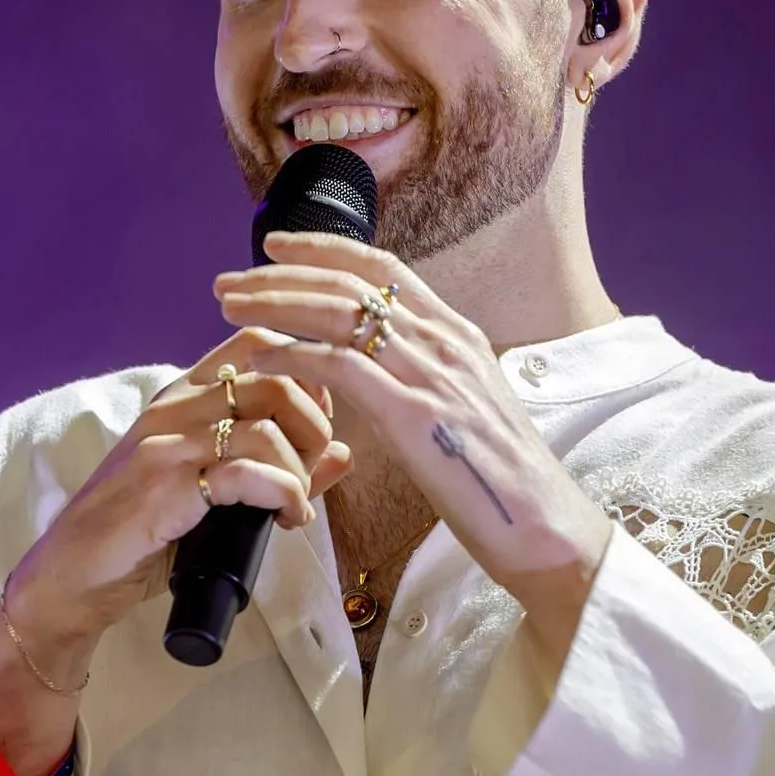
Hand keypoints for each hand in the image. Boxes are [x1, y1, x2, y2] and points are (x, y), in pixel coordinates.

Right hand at [6, 326, 350, 656]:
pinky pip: (247, 473)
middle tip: (311, 470)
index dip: (307, 374)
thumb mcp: (214, 492)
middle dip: (316, 427)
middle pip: (277, 378)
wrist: (72, 575)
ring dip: (301, 470)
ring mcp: (166, 443)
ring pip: (268, 426)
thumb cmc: (142, 533)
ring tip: (296, 505)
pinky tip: (287, 520)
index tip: (316, 425)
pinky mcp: (164, 485)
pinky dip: (284, 497)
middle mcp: (174, 407)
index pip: (257, 342)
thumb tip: (344, 452)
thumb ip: (277, 468)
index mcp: (182, 396)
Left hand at [214, 233, 613, 661]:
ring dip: (274, 305)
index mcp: (456, 334)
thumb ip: (421, 374)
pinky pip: (340, 368)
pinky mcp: (415, 415)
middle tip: (228, 280)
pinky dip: (292, 356)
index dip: (324, 249)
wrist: (546, 529)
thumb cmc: (498, 480)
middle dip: (281, 275)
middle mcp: (444, 342)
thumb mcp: (462, 406)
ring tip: (229, 307)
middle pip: (349, 283)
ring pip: (338, 314)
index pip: (382, 267)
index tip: (276, 246)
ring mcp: (431, 374)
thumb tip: (375, 362)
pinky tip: (258, 359)